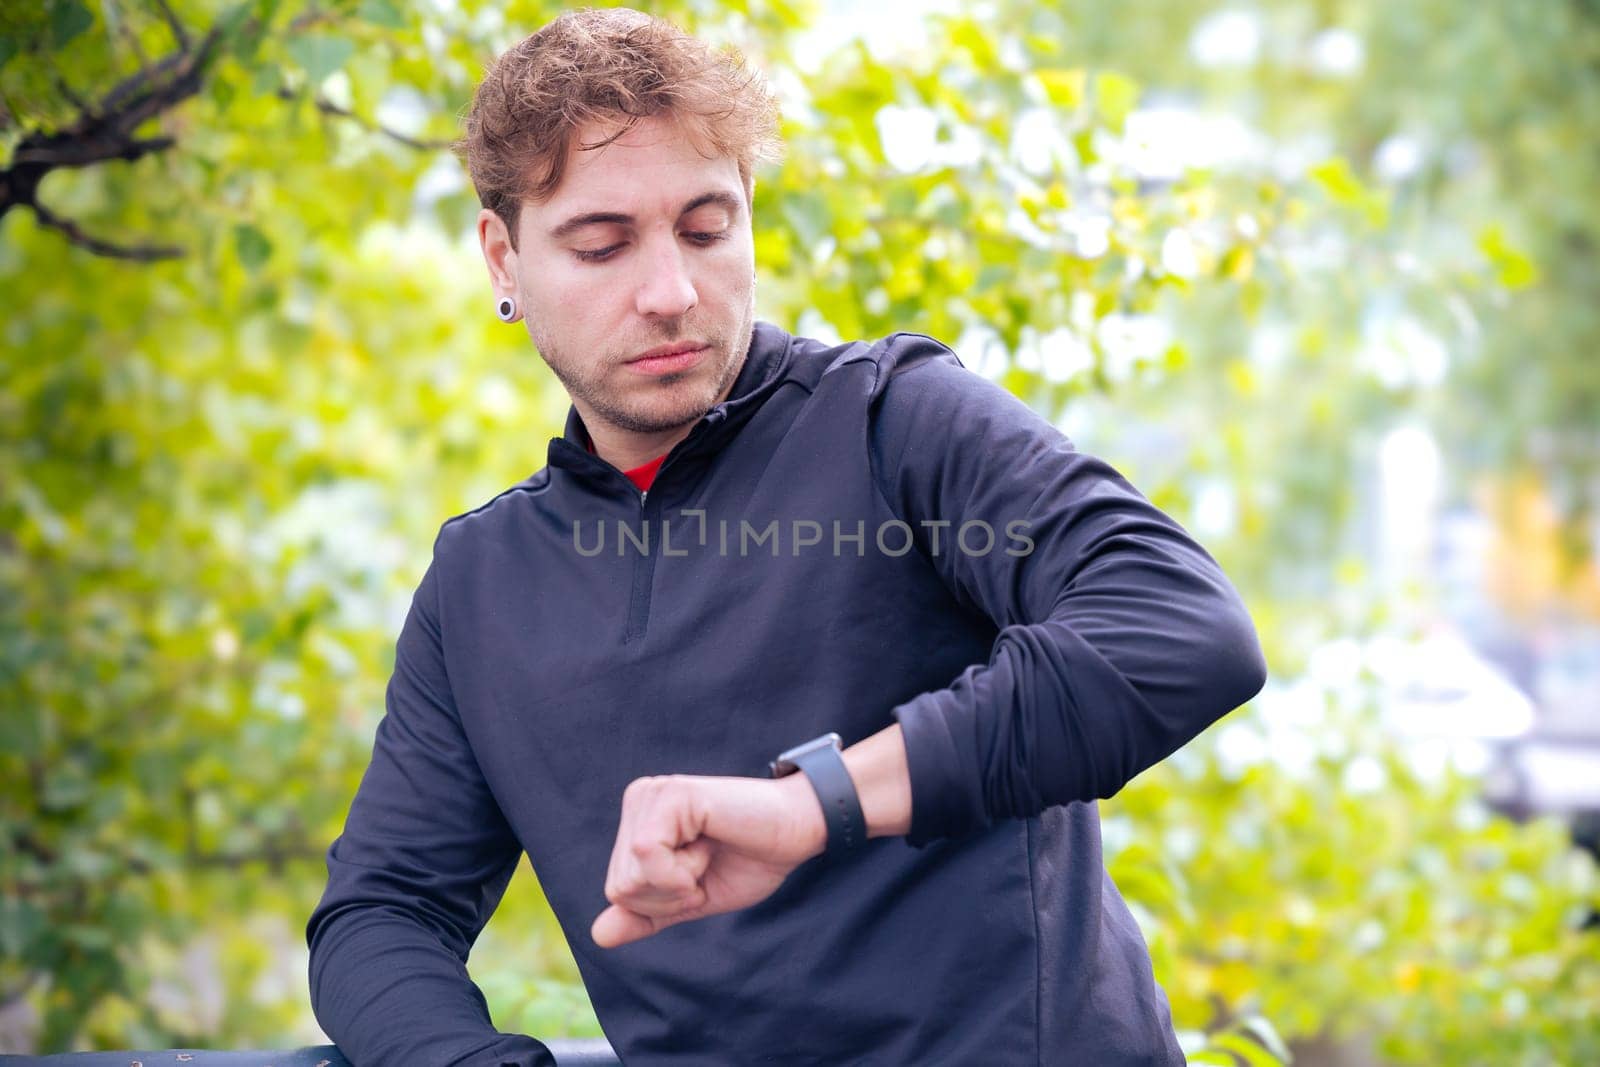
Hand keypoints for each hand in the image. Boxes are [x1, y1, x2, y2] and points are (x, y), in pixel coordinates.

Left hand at [590, 772, 826, 947]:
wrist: (798, 832)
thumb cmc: (752, 859)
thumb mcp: (692, 899)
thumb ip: (648, 915)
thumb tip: (598, 936)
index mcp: (639, 822)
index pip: (618, 892)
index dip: (664, 904)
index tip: (701, 875)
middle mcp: (640, 800)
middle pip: (620, 887)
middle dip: (670, 896)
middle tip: (707, 863)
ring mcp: (653, 794)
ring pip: (631, 875)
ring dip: (680, 881)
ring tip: (710, 849)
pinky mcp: (671, 794)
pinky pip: (647, 855)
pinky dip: (681, 871)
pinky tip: (709, 844)